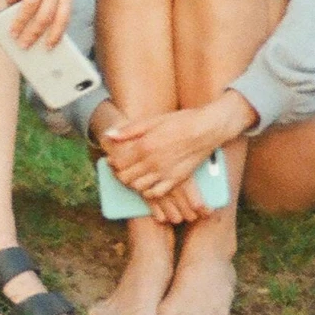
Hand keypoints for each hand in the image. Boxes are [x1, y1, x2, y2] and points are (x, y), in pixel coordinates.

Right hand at [2, 0, 73, 48]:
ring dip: (20, 24)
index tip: (49, 48)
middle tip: (25, 46)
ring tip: (13, 34)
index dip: (56, 34)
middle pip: (47, 17)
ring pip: (31, 9)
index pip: (64, 16)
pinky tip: (7, 6)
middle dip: (35, 34)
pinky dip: (11, 2)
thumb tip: (34, 21)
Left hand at [102, 103, 229, 219]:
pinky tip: (150, 182)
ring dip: (133, 183)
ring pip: (138, 187)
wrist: (206, 129)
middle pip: (125, 178)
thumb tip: (109, 135)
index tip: (114, 160)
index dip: (113, 163)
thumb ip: (129, 130)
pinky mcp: (176, 180)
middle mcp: (152, 162)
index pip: (118, 163)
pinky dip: (148, 191)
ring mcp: (164, 173)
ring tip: (136, 175)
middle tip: (124, 169)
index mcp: (144, 146)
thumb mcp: (152, 120)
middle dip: (120, 174)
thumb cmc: (180, 122)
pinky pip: (155, 193)